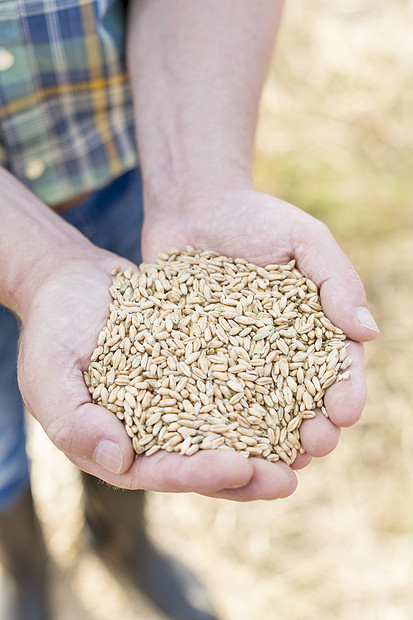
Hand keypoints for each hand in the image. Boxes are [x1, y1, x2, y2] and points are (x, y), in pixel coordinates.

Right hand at [18, 247, 293, 499]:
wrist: (73, 282)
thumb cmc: (52, 328)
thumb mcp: (48, 375)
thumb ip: (73, 420)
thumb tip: (119, 460)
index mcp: (119, 446)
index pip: (163, 472)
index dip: (201, 474)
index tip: (239, 468)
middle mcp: (155, 432)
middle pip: (206, 463)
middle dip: (248, 474)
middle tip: (290, 478)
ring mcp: (180, 401)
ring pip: (229, 430)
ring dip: (267, 441)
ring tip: (306, 444)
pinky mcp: (197, 370)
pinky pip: (233, 384)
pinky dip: (263, 391)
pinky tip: (296, 389)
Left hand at [141, 187, 377, 498]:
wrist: (191, 208)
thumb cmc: (253, 218)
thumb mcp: (303, 238)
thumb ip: (337, 280)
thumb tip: (368, 332)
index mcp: (313, 327)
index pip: (338, 367)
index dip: (346, 392)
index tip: (345, 412)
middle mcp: (278, 351)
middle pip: (302, 400)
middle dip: (314, 427)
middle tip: (314, 446)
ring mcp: (237, 360)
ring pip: (259, 411)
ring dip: (271, 440)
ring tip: (275, 461)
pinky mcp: (197, 360)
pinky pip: (208, 396)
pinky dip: (218, 423)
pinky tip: (219, 445)